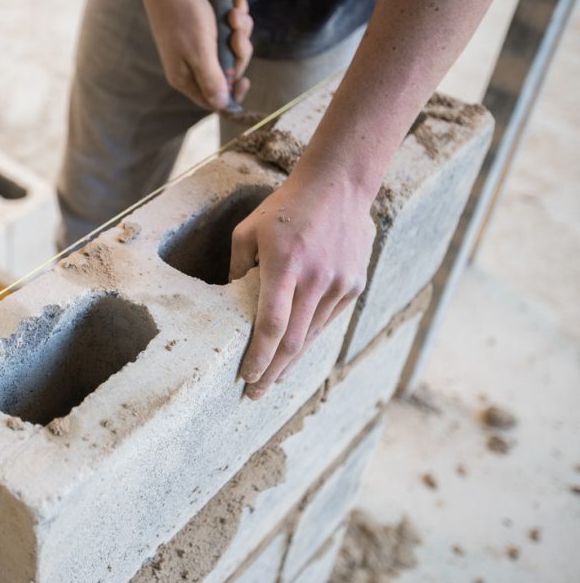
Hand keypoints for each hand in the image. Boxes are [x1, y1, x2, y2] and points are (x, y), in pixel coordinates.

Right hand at [131, 0, 252, 108]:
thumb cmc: (182, 15)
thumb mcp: (200, 51)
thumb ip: (212, 80)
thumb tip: (221, 106)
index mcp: (185, 77)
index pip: (213, 99)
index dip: (232, 93)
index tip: (246, 81)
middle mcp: (192, 64)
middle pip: (228, 71)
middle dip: (239, 51)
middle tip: (237, 32)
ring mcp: (199, 44)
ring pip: (232, 48)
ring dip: (240, 29)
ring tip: (234, 11)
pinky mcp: (206, 27)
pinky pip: (229, 29)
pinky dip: (236, 16)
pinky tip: (236, 0)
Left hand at [230, 172, 374, 398]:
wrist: (338, 187)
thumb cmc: (284, 208)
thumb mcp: (247, 231)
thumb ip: (236, 269)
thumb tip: (229, 304)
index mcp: (284, 265)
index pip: (272, 325)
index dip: (259, 357)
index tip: (246, 377)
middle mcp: (315, 279)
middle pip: (293, 342)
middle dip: (272, 373)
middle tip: (255, 394)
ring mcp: (339, 284)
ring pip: (312, 336)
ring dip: (290, 361)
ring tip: (272, 379)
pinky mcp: (353, 285)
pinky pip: (326, 320)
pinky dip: (309, 339)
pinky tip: (294, 352)